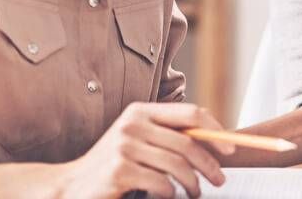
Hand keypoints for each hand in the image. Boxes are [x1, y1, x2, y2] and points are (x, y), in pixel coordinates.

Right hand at [53, 102, 232, 198]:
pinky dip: (170, 192)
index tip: (230, 149)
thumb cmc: (113, 164)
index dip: (216, 130)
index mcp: (141, 111)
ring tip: (196, 192)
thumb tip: (216, 139)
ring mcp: (124, 147)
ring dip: (193, 183)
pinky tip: (169, 195)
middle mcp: (133, 125)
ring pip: (178, 165)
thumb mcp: (139, 141)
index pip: (190, 114)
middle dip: (210, 164)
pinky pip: (161, 183)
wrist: (70, 186)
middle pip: (188, 142)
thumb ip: (168, 135)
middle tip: (220, 180)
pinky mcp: (119, 171)